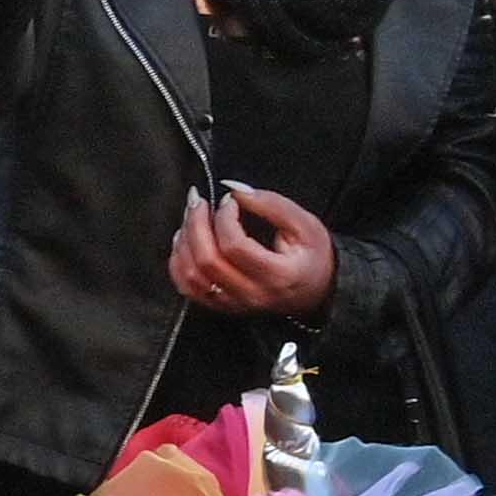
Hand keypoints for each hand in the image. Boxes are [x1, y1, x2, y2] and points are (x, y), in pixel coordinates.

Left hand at [164, 183, 338, 316]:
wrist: (316, 291)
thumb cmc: (312, 256)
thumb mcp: (305, 225)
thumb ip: (271, 204)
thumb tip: (234, 189)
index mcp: (277, 275)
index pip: (235, 247)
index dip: (224, 218)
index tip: (229, 200)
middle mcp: (252, 295)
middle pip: (207, 262)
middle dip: (196, 225)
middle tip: (198, 201)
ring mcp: (233, 304)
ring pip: (191, 276)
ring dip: (184, 242)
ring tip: (191, 217)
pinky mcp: (221, 306)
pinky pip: (187, 288)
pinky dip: (178, 262)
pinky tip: (185, 240)